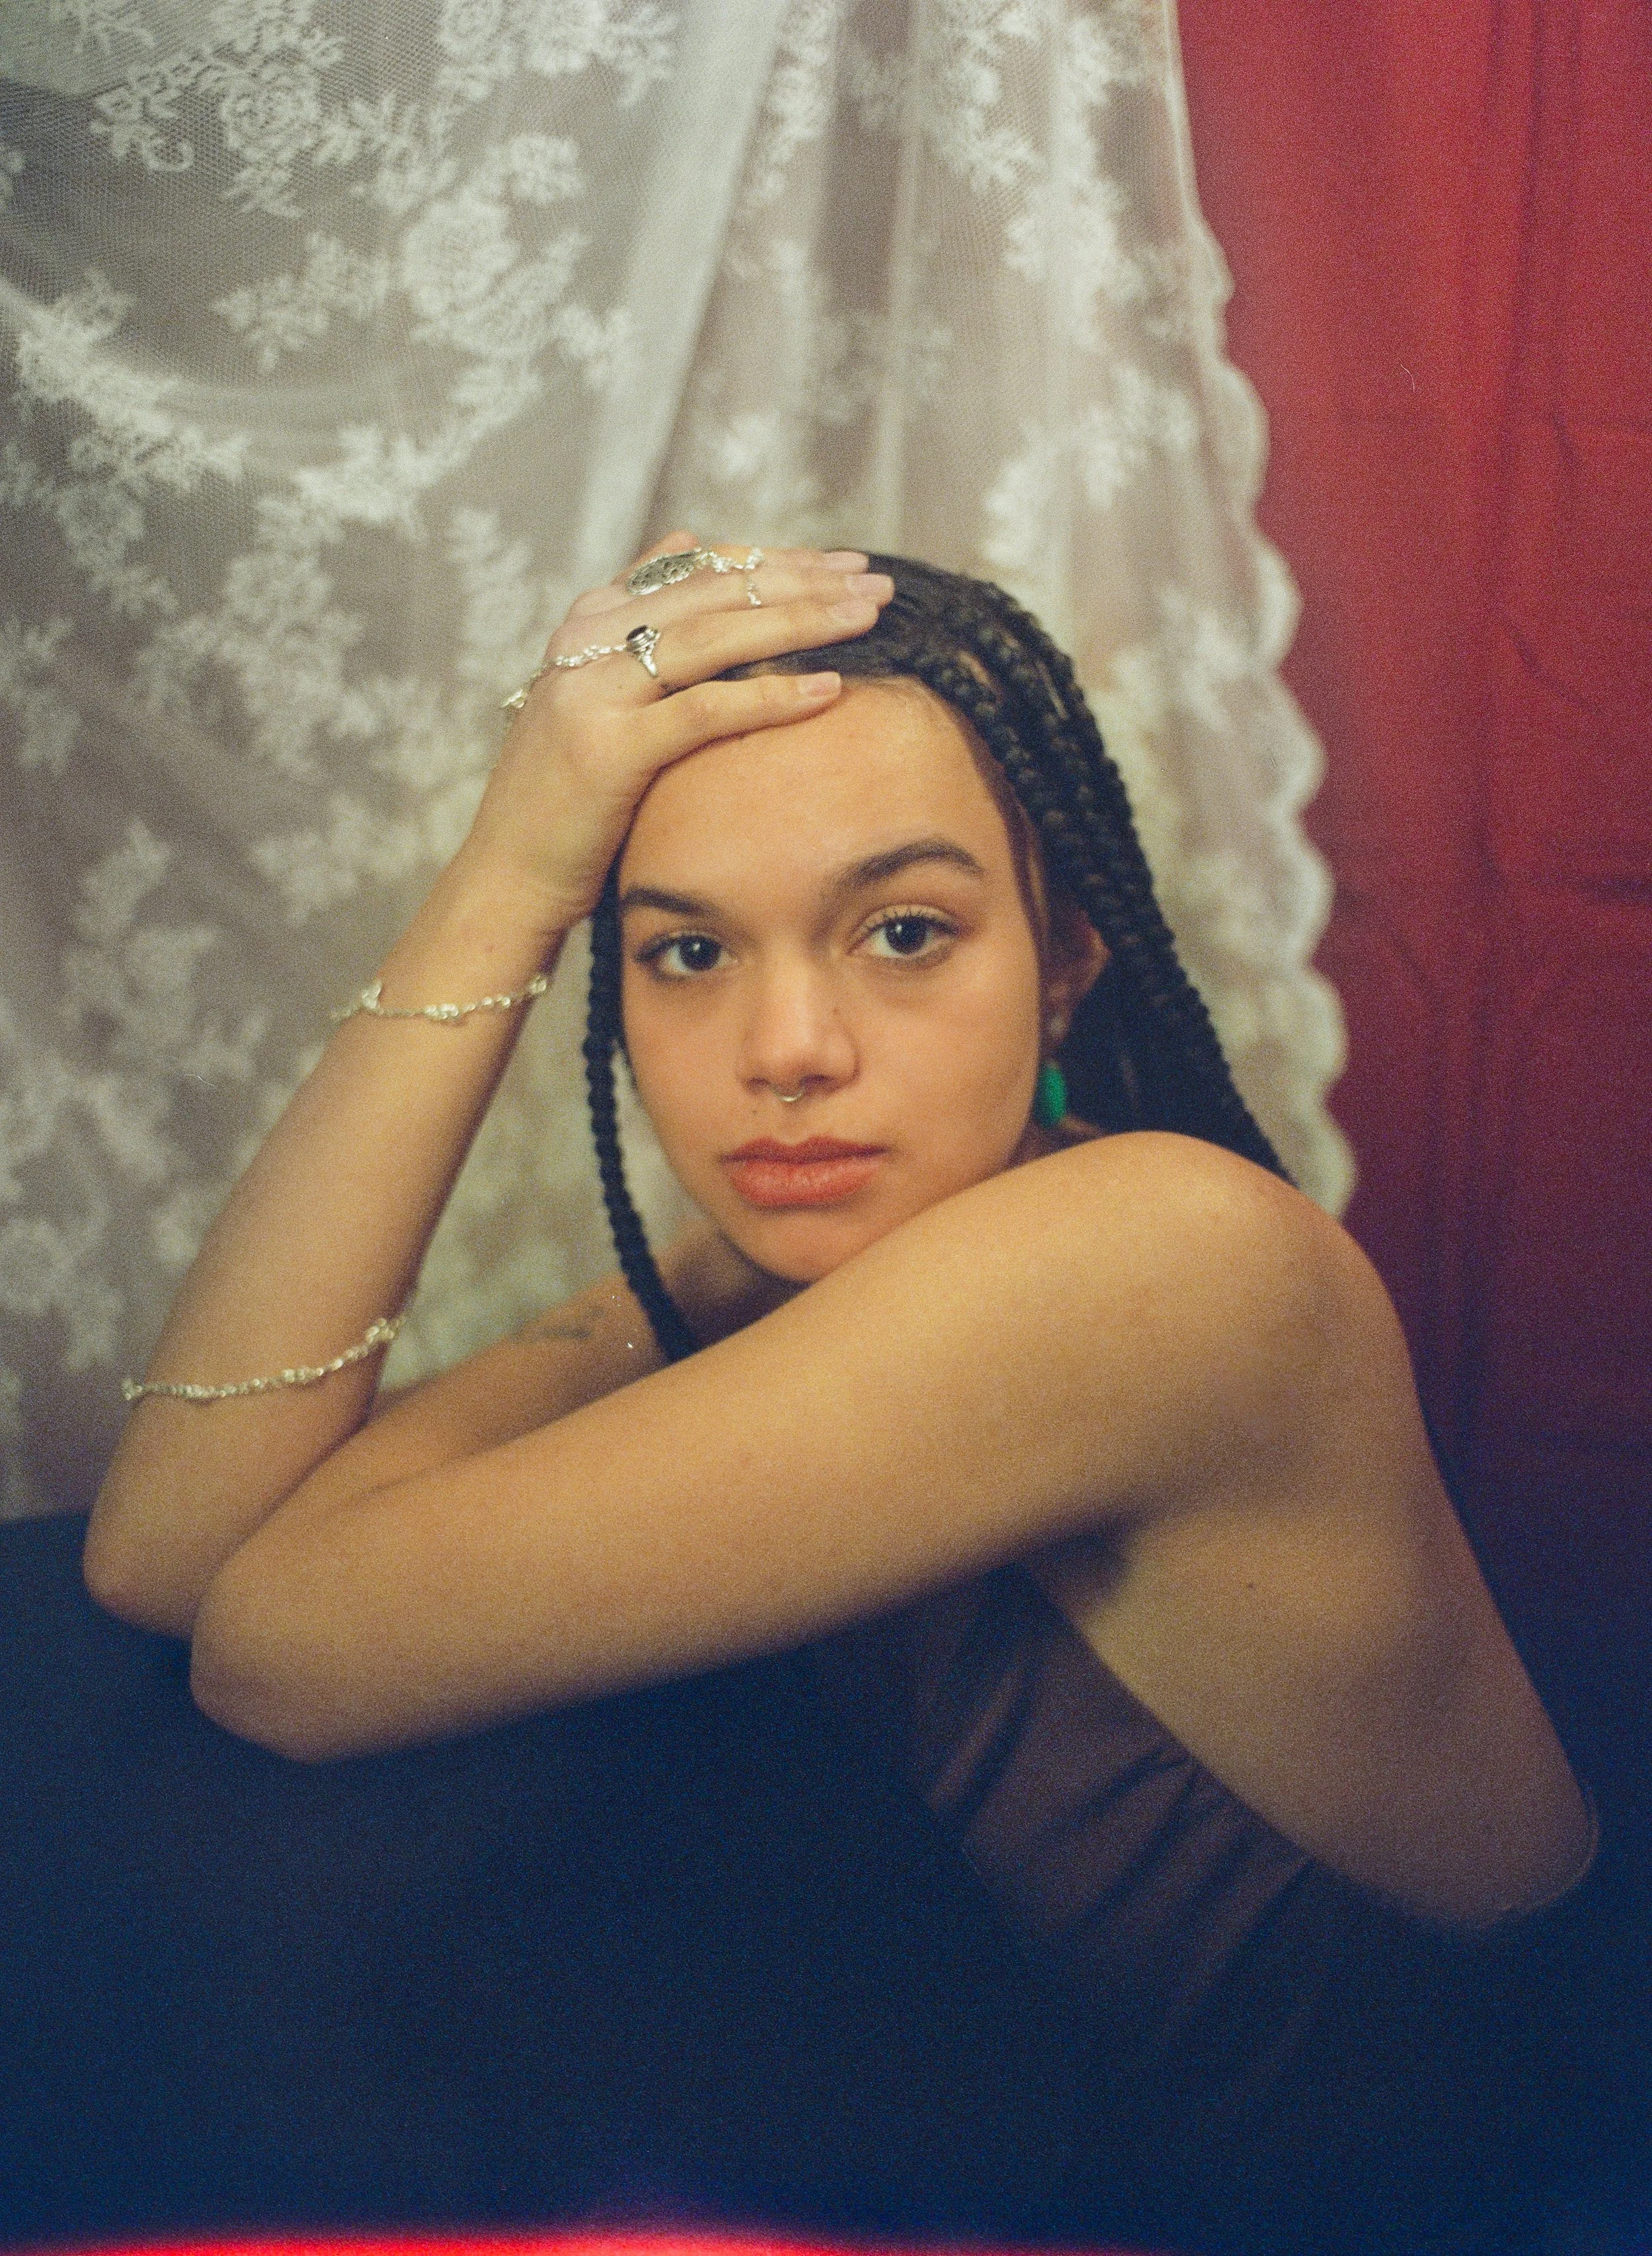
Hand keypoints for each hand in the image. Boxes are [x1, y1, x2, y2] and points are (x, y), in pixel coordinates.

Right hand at [459, 536, 894, 933]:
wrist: (505, 878)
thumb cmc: (564, 798)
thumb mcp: (594, 693)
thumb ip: (633, 621)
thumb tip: (684, 541)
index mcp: (587, 623)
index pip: (697, 568)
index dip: (776, 560)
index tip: (845, 563)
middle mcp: (587, 644)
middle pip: (713, 592)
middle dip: (803, 581)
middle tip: (875, 580)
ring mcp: (594, 694)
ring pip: (713, 637)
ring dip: (799, 621)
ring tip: (867, 616)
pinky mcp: (608, 750)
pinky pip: (703, 710)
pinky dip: (769, 697)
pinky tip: (829, 690)